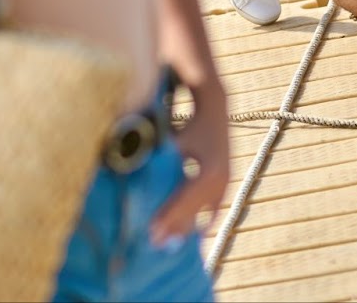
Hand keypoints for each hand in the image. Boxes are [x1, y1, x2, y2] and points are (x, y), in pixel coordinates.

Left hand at [150, 81, 230, 244]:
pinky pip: (212, 212)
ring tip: (164, 245)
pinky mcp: (224, 187)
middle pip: (194, 212)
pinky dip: (197, 224)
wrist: (215, 110)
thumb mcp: (173, 143)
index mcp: (209, 170)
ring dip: (184, 229)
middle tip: (152, 245)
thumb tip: (131, 176)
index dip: (169, 216)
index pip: (186, 200)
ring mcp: (225, 185)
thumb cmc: (189, 126)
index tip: (151, 232)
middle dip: (173, 229)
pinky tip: (184, 237)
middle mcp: (221, 180)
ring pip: (204, 215)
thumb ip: (158, 162)